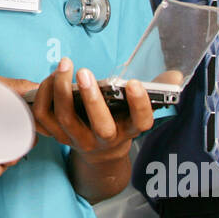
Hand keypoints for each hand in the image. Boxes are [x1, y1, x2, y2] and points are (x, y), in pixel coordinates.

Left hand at [31, 57, 155, 202]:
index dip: (139, 105)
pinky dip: (43, 96)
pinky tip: (51, 76)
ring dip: (61, 91)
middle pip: (100, 127)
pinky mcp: (58, 135)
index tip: (135, 84)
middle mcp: (105, 139)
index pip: (140, 122)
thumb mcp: (140, 108)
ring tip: (65, 65)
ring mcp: (79, 139)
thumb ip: (157, 90)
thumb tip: (174, 76)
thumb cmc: (120, 120)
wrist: (101, 151)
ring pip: (66, 120)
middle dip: (92, 99)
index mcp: (130, 130)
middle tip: (85, 72)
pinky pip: (44, 118)